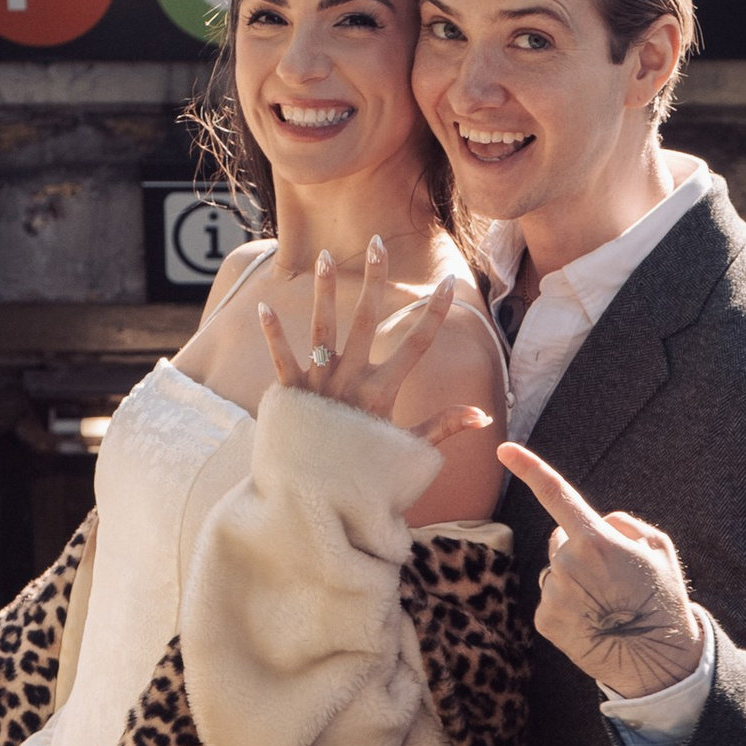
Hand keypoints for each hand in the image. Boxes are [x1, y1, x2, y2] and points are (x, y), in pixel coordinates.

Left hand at [259, 239, 497, 460]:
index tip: (449, 283)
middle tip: (378, 243)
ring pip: (322, 329)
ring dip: (324, 291)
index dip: (435, 313)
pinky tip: (263, 306)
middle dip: (374, 279)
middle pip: (365, 321)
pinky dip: (273, 335)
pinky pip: (281, 359)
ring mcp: (319, 386)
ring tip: (323, 256)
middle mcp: (351, 382)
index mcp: (383, 393)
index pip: (416, 345)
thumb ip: (442, 427)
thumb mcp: (408, 453)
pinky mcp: (290, 395)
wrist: (319, 503)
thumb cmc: (368, 477)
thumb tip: (482, 416)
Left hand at [497, 445, 708, 700]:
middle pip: (560, 539)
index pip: (556, 495)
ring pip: (555, 571)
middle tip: (611, 577)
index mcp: (595, 540)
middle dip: (579, 548)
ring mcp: (553, 593)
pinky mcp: (543, 620)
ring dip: (573, 580)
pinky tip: (591, 620)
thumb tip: (597, 520)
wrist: (656, 661)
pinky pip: (551, 598)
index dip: (528, 468)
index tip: (503, 449)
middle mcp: (567, 563)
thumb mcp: (659, 549)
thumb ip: (624, 524)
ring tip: (605, 604)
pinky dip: (567, 605)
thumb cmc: (661, 600)